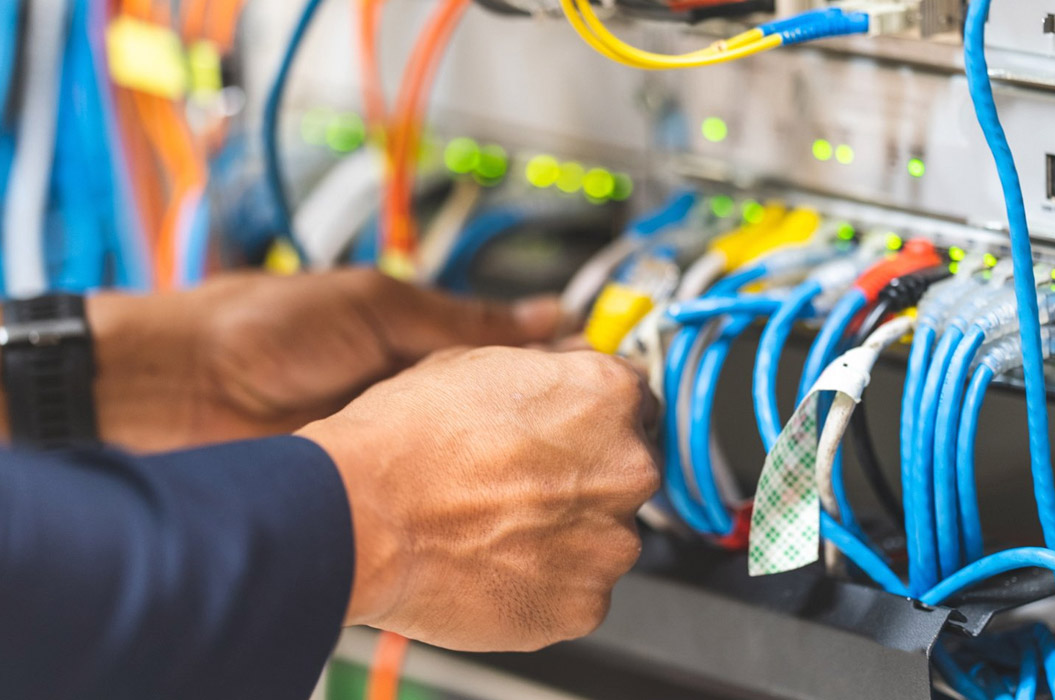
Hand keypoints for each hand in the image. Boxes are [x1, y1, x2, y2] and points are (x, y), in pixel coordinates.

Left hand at [74, 269, 561, 450]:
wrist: (178, 388)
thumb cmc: (260, 327)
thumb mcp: (377, 304)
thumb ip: (460, 320)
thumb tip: (543, 314)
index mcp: (413, 338)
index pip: (502, 353)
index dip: (550, 363)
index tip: (601, 372)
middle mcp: (408, 390)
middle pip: (493, 405)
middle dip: (536, 414)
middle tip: (589, 422)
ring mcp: (392, 439)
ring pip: (468, 450)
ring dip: (502, 453)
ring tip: (555, 454)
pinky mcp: (369, 481)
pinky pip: (428, 486)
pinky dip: (458, 488)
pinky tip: (496, 489)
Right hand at [299, 347, 659, 651]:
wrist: (361, 516)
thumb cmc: (407, 438)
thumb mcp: (477, 362)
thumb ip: (548, 367)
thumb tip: (570, 363)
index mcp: (608, 396)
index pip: (633, 402)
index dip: (592, 417)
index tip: (569, 432)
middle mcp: (627, 467)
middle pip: (626, 469)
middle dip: (584, 475)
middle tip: (522, 482)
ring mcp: (610, 541)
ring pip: (604, 533)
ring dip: (567, 531)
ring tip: (499, 524)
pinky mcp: (585, 603)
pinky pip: (579, 589)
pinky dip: (548, 581)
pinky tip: (499, 561)